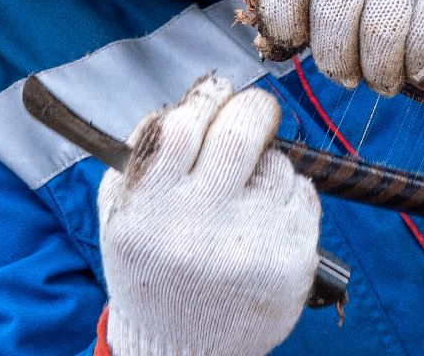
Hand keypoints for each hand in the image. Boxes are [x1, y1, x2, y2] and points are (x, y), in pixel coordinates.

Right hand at [99, 75, 318, 355]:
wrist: (182, 348)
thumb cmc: (151, 265)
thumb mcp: (121, 212)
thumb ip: (143, 149)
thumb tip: (196, 94)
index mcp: (147, 212)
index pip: (184, 125)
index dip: (206, 98)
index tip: (216, 93)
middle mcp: (197, 230)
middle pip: (242, 132)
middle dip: (253, 110)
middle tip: (253, 114)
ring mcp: (249, 247)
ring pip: (277, 165)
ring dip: (267, 166)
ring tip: (245, 199)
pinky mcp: (291, 261)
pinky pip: (302, 194)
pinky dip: (288, 195)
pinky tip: (265, 222)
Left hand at [251, 0, 423, 94]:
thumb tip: (277, 45)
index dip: (279, 9)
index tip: (290, 38)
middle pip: (333, 10)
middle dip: (332, 58)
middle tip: (340, 72)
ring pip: (379, 34)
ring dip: (374, 71)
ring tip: (376, 76)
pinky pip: (422, 39)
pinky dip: (412, 64)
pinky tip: (411, 64)